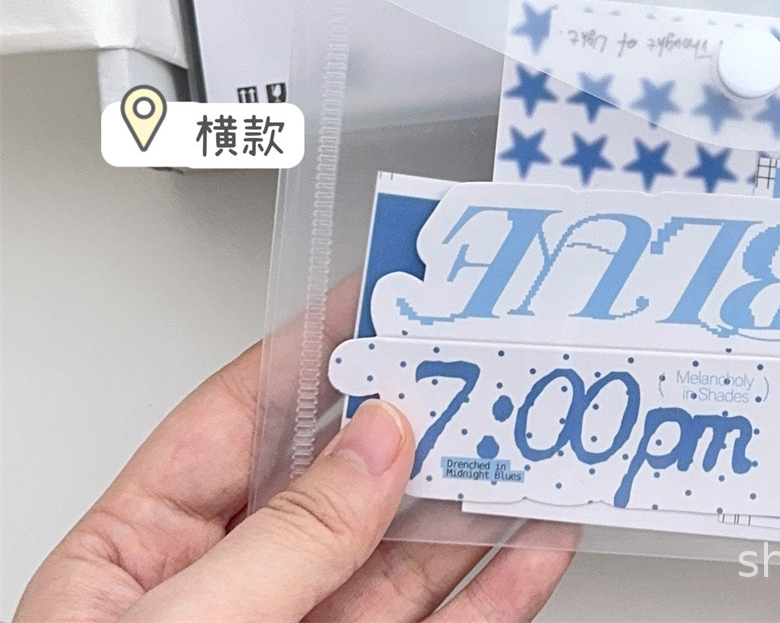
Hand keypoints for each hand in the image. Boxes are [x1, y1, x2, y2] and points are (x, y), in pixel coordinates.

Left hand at [17, 339, 573, 622]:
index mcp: (140, 560)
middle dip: (422, 415)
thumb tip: (377, 437)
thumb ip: (286, 539)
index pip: (243, 417)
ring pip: (404, 557)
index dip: (321, 344)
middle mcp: (225, 600)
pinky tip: (532, 545)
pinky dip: (496, 589)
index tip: (392, 288)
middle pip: (341, 479)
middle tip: (494, 357)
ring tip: (539, 436)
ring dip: (478, 496)